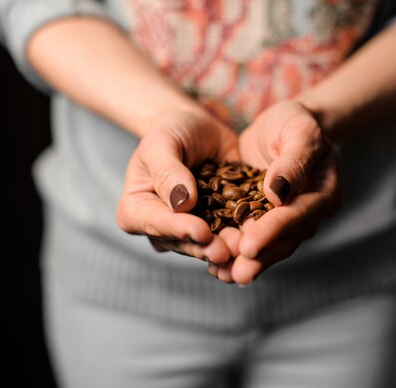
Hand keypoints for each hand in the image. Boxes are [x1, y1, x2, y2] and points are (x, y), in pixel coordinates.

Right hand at [116, 110, 239, 263]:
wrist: (198, 129)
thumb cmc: (171, 131)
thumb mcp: (163, 142)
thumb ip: (168, 171)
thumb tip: (180, 202)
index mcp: (136, 209)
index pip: (156, 223)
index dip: (179, 229)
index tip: (201, 231)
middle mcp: (161, 227)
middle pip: (182, 241)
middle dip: (206, 246)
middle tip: (228, 250)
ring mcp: (189, 230)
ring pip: (207, 244)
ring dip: (227, 247)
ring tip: (245, 248)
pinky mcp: (216, 226)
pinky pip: (229, 233)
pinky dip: (243, 236)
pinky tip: (258, 237)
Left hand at [212, 101, 339, 283]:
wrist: (282, 124)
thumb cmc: (295, 122)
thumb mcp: (300, 131)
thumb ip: (293, 161)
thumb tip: (278, 193)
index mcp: (322, 196)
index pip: (296, 216)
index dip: (272, 231)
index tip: (248, 245)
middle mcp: (306, 214)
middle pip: (282, 240)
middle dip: (258, 257)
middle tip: (235, 273)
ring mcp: (283, 220)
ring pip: (266, 246)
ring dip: (243, 261)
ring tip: (220, 274)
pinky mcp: (260, 219)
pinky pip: (249, 237)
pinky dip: (233, 250)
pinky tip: (211, 263)